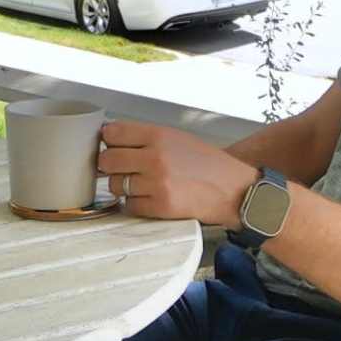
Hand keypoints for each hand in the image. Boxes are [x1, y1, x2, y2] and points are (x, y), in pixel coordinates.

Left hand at [95, 121, 255, 227]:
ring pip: (116, 185)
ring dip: (123, 186)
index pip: (112, 133)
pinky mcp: (161, 206)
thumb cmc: (205, 163)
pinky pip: (129, 206)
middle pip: (107, 160)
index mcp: (159, 135)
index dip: (108, 140)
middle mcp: (155, 157)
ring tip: (141, 184)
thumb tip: (109, 138)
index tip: (111, 145)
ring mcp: (157, 183)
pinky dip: (135, 204)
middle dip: (110, 165)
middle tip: (120, 168)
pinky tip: (149, 197)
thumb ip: (144, 137)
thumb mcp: (176, 138)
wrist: (232, 189)